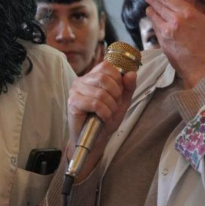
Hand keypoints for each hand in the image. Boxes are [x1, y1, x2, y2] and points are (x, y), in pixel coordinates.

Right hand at [66, 61, 136, 181]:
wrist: (95, 138)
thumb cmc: (106, 118)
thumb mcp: (122, 101)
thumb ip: (128, 87)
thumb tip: (131, 73)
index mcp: (93, 76)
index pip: (106, 66)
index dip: (117, 80)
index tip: (119, 94)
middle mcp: (82, 80)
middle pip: (103, 78)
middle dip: (115, 95)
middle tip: (114, 106)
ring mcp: (75, 90)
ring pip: (100, 93)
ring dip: (110, 107)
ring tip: (108, 114)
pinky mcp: (73, 102)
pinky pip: (94, 103)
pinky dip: (104, 113)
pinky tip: (103, 118)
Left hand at [144, 0, 204, 88]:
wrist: (203, 70)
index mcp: (188, 13)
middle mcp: (174, 21)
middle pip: (158, 5)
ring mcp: (166, 33)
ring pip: (153, 16)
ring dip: (150, 9)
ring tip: (148, 5)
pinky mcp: (162, 43)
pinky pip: (155, 28)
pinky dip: (153, 22)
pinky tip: (154, 20)